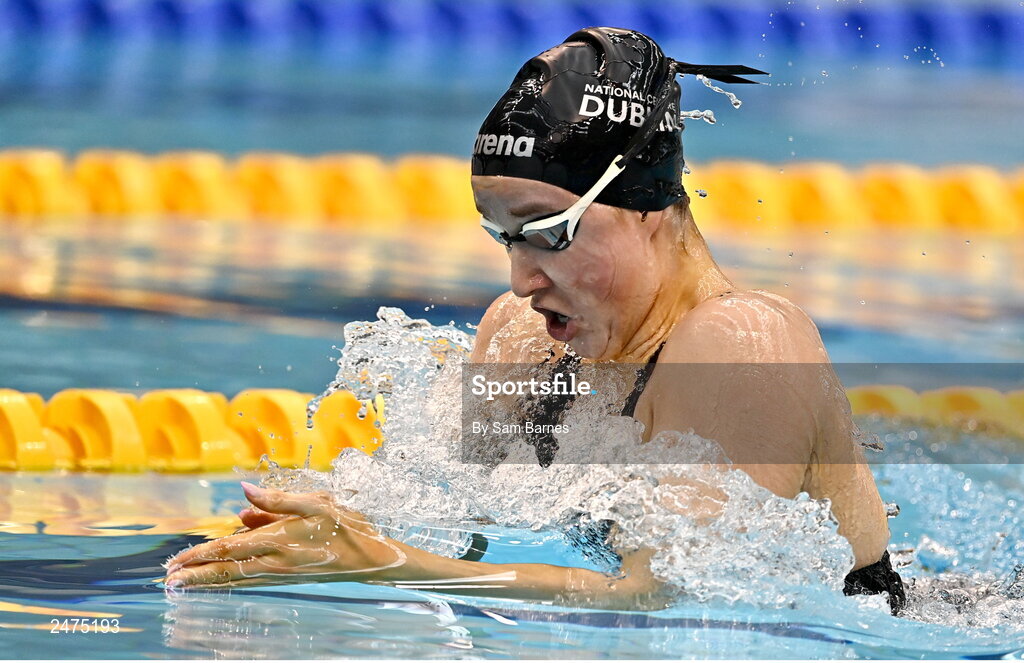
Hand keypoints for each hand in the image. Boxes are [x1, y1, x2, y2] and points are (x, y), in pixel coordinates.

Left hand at [163, 482, 405, 588]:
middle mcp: (275, 562)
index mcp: (280, 539)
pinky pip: (250, 579)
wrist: (372, 559)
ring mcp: (280, 573)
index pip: (229, 548)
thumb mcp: (317, 502)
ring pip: (235, 579)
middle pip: (226, 571)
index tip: (175, 561)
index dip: (200, 554)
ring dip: (207, 581)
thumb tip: (244, 492)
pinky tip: (218, 577)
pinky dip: (228, 580)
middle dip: (195, 576)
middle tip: (167, 580)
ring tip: (182, 583)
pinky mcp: (286, 578)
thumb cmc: (347, 526)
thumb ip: (279, 499)